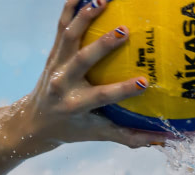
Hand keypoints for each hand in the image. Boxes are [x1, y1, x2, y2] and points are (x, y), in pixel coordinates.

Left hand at [19, 0, 164, 147]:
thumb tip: (162, 140)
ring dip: (85, 16)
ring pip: (69, 36)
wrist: (32, 121)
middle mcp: (62, 84)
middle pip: (81, 61)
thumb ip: (128, 136)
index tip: (145, 82)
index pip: (101, 96)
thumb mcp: (97, 133)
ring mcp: (55, 65)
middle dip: (102, 46)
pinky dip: (70, 6)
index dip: (122, 90)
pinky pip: (61, 25)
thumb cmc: (71, 129)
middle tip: (124, 31)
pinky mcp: (53, 52)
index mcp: (75, 105)